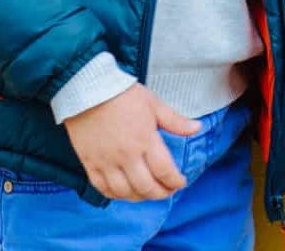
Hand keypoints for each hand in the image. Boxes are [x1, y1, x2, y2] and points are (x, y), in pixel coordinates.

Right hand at [62, 84, 198, 201]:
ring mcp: (106, 162)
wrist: (87, 88)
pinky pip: (103, 188)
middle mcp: (126, 155)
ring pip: (125, 192)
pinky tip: (123, 192)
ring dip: (139, 197)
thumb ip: (174, 121)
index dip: (175, 181)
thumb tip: (196, 128)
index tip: (180, 182)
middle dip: (161, 193)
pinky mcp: (90, 163)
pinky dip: (115, 195)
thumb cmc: (123, 94)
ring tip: (147, 192)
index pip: (164, 171)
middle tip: (167, 191)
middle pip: (146, 187)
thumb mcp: (153, 103)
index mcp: (145, 140)